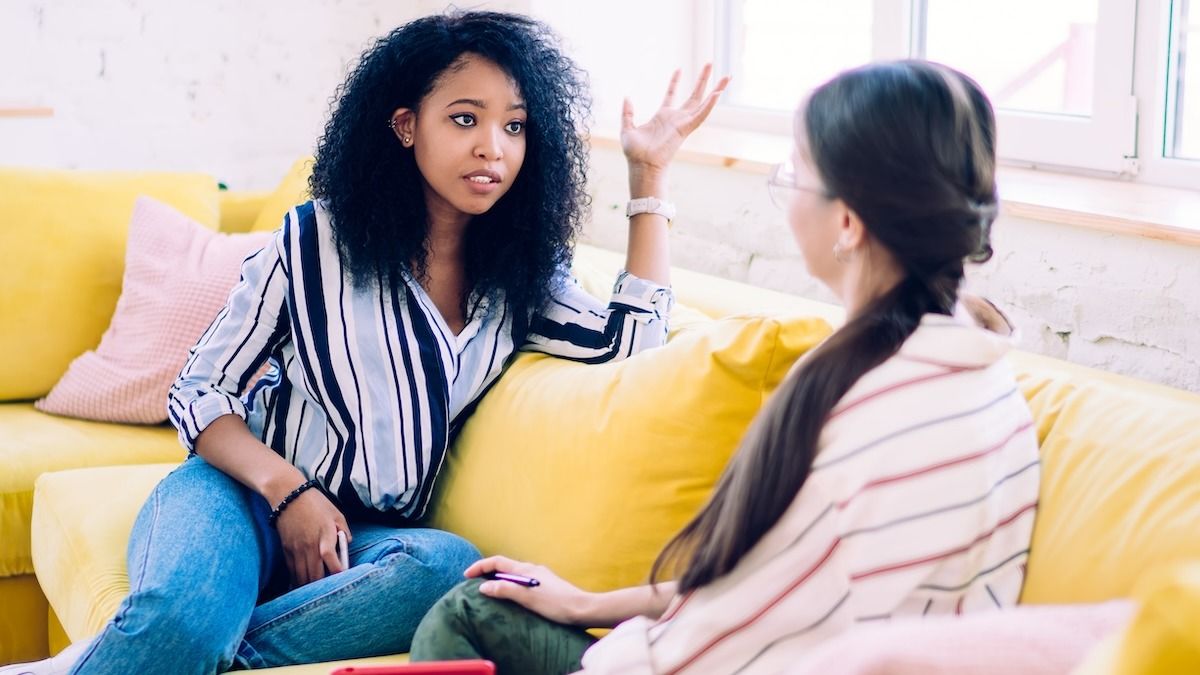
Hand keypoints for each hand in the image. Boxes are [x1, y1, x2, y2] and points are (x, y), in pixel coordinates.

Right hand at [274, 487, 351, 586]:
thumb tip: (347, 544)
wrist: (287, 494)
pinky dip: (297, 580)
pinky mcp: (286, 549)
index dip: (337, 572)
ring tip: (315, 592)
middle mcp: (309, 546)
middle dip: (321, 587)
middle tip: (329, 592)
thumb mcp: (336, 514)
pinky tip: (301, 585)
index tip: (342, 578)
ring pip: (301, 577)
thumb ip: (344, 530)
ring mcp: (296, 549)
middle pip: (314, 575)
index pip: (331, 560)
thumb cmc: (315, 503)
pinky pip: (291, 571)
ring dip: (308, 586)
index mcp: (325, 536)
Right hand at [465, 556, 591, 624]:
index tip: (466, 575)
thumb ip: (505, 591)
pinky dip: (511, 587)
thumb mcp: (527, 598)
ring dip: (499, 581)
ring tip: (490, 593)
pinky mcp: (546, 586)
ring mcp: (540, 577)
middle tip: (474, 584)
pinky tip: (512, 599)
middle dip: (487, 573)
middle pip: (505, 567)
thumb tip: (484, 586)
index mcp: (526, 569)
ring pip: (514, 575)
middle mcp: (532, 569)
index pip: (497, 562)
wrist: (582, 609)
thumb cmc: (556, 604)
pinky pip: (522, 583)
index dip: (480, 566)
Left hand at [620, 63, 729, 175]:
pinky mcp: (686, 129)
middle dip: (703, 80)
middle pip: (694, 96)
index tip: (679, 69)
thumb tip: (627, 97)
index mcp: (663, 116)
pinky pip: (701, 115)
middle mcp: (676, 118)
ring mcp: (683, 123)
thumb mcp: (627, 128)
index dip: (674, 82)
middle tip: (710, 63)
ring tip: (727, 76)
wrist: (641, 164)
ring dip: (716, 89)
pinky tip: (718, 93)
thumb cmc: (635, 152)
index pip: (671, 95)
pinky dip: (710, 105)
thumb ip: (627, 112)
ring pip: (703, 103)